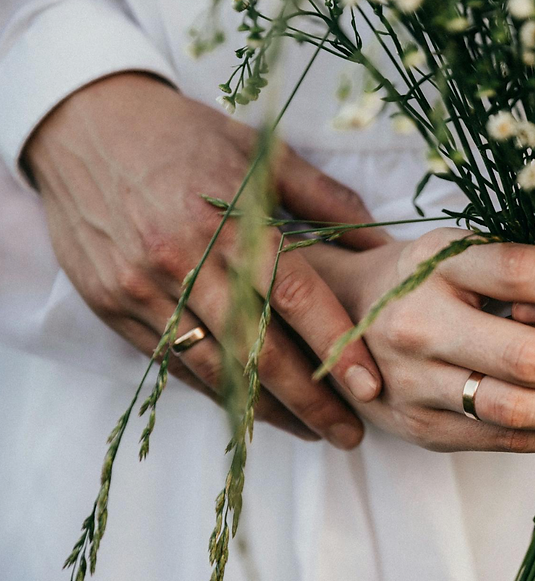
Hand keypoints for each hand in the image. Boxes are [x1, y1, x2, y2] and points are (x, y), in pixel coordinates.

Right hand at [25, 73, 388, 447]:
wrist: (84, 124)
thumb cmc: (185, 134)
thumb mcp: (260, 153)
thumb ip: (325, 199)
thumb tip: (380, 245)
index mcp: (230, 222)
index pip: (297, 298)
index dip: (337, 346)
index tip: (370, 388)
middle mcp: (185, 261)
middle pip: (259, 349)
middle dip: (310, 401)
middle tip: (349, 434)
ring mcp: (143, 289)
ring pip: (215, 368)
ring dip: (267, 410)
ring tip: (312, 431)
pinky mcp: (113, 306)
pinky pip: (173, 364)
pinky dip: (217, 390)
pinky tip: (253, 408)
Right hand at [304, 228, 534, 453]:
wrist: (339, 320)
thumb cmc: (421, 279)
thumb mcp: (460, 252)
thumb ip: (524, 270)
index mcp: (437, 264)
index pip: (524, 273)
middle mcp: (420, 323)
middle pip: (526, 356)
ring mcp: (415, 384)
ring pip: (516, 409)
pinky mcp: (421, 429)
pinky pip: (502, 441)